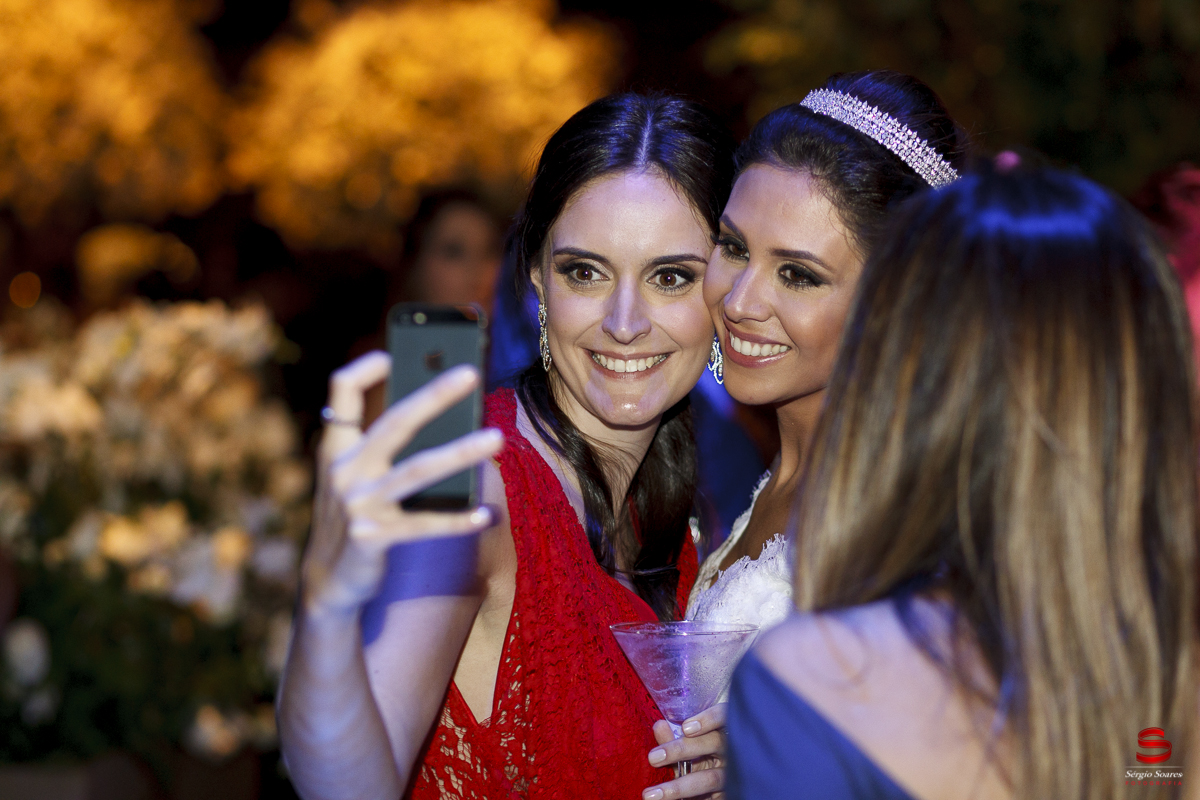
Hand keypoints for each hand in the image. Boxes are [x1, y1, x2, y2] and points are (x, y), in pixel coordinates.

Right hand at [301, 352, 503, 617]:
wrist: (327, 581)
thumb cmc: (352, 516)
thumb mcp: (353, 476)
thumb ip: (380, 445)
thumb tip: (438, 413)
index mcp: (336, 449)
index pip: (340, 393)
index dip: (364, 370)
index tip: (392, 355)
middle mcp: (345, 471)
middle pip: (394, 422)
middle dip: (434, 396)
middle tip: (471, 373)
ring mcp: (359, 505)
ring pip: (418, 470)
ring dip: (460, 453)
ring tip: (497, 439)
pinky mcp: (375, 537)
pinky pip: (425, 524)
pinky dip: (457, 520)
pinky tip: (486, 514)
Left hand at [643, 703, 726, 799]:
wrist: (709, 791)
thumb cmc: (700, 763)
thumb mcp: (687, 752)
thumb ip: (674, 739)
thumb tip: (659, 725)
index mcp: (724, 734)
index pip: (724, 717)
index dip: (709, 719)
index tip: (685, 728)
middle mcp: (733, 752)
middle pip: (715, 744)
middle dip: (682, 749)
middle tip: (653, 757)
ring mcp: (732, 776)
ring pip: (710, 779)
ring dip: (678, 787)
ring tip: (652, 794)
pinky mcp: (727, 795)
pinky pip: (711, 799)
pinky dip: (687, 799)